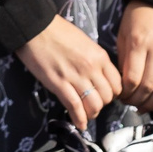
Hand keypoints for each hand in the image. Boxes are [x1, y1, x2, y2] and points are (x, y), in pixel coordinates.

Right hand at [16, 15, 119, 129]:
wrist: (35, 27)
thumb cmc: (58, 31)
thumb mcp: (85, 41)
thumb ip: (94, 59)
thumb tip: (98, 75)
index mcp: (99, 56)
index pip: (117, 84)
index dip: (113, 93)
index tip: (105, 94)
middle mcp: (91, 68)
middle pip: (107, 97)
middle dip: (102, 104)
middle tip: (94, 103)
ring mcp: (75, 77)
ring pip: (94, 105)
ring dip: (92, 113)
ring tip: (87, 113)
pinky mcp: (59, 84)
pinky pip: (75, 107)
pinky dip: (79, 119)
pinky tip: (80, 124)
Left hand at [114, 2, 152, 111]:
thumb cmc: (136, 18)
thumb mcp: (123, 35)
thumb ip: (124, 59)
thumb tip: (124, 85)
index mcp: (138, 43)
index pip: (132, 78)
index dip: (126, 93)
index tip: (121, 97)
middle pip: (149, 85)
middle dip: (139, 101)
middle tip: (133, 105)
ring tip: (147, 108)